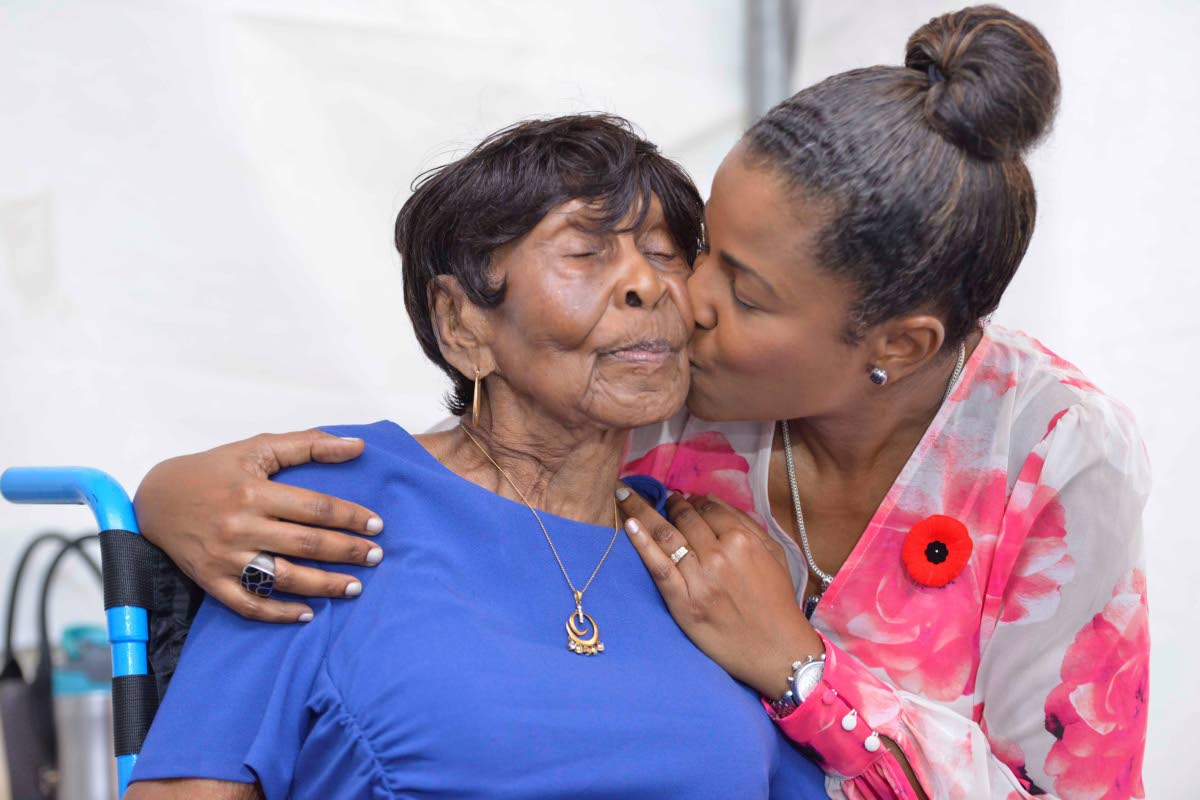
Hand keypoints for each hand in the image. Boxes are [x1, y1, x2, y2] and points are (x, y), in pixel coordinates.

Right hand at [134, 430, 382, 622]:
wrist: (155, 500)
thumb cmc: (214, 470)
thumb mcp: (258, 448)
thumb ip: (309, 444)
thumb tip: (357, 445)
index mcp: (253, 491)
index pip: (315, 507)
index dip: (350, 517)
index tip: (376, 525)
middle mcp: (240, 526)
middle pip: (306, 544)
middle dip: (347, 552)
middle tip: (377, 557)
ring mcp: (225, 557)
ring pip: (283, 577)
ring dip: (323, 585)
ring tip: (355, 587)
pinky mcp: (211, 581)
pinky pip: (249, 604)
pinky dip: (279, 613)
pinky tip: (307, 613)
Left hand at [616, 487, 822, 698]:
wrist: (777, 650)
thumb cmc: (777, 601)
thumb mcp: (774, 554)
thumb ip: (746, 524)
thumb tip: (709, 499)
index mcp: (742, 540)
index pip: (707, 508)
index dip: (691, 499)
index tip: (681, 497)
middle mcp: (718, 555)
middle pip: (683, 518)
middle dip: (667, 502)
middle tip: (655, 495)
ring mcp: (699, 579)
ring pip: (666, 535)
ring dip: (641, 510)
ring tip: (625, 494)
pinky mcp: (683, 602)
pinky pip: (658, 567)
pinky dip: (641, 544)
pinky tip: (628, 524)